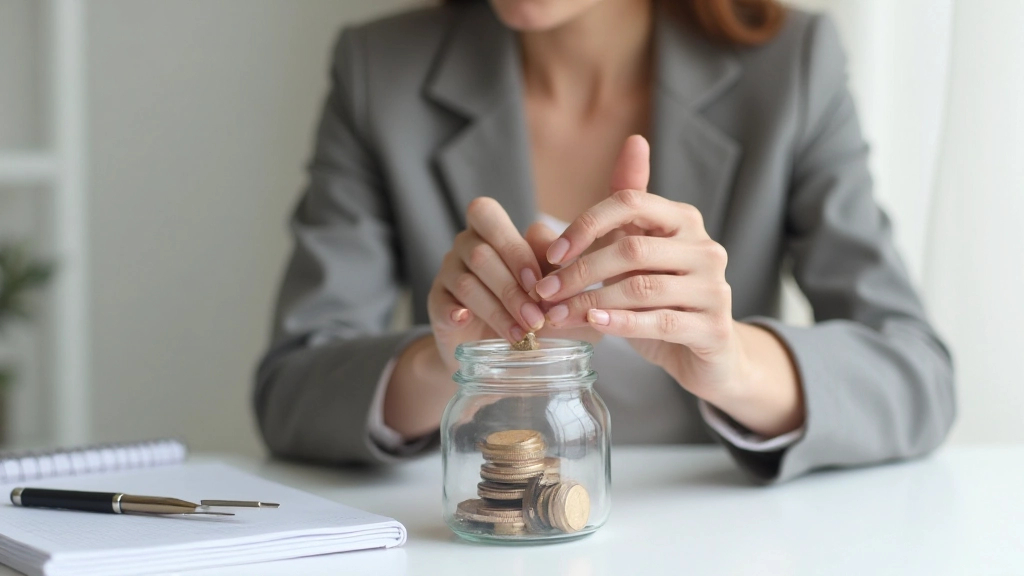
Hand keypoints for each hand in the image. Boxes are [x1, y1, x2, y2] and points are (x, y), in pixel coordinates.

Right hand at [427, 198, 546, 370]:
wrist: (503, 353)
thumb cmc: (535, 310)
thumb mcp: (556, 290)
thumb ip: (562, 271)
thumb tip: (566, 267)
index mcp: (493, 231)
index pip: (490, 217)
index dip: (516, 250)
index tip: (540, 285)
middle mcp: (466, 245)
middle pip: (480, 253)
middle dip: (511, 287)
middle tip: (536, 317)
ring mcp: (448, 273)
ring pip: (467, 283)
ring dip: (497, 311)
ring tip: (522, 335)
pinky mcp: (437, 303)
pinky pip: (443, 304)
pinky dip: (456, 314)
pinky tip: (470, 323)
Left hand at [533, 135, 803, 435]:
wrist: (707, 355)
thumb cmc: (661, 302)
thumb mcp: (631, 261)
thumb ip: (600, 235)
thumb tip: (545, 219)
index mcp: (683, 220)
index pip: (630, 202)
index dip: (586, 224)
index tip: (552, 253)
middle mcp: (704, 248)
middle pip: (632, 248)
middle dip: (580, 271)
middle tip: (544, 292)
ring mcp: (713, 287)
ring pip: (642, 288)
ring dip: (591, 301)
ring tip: (557, 314)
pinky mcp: (713, 327)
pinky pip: (660, 322)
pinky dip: (621, 322)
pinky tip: (593, 323)